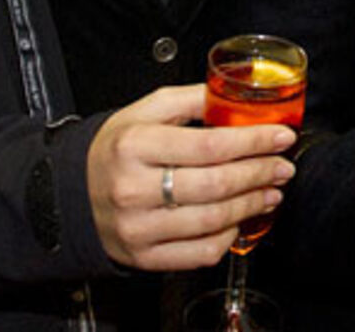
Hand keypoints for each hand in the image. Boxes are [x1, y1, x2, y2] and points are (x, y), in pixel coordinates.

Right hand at [86, 84, 295, 270]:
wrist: (72, 194)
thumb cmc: (116, 149)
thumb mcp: (144, 111)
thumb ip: (191, 100)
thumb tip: (237, 96)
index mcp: (135, 145)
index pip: (210, 145)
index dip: (254, 141)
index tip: (281, 137)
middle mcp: (134, 189)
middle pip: (216, 184)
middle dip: (260, 174)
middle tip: (282, 167)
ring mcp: (138, 228)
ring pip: (212, 221)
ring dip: (252, 205)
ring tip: (270, 191)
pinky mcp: (143, 257)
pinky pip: (199, 253)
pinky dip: (228, 237)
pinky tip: (238, 220)